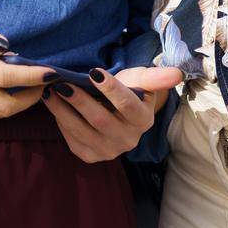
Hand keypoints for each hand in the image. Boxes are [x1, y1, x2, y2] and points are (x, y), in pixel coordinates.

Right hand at [0, 3, 54, 118]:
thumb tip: (5, 46)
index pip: (7, 77)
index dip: (34, 77)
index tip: (53, 72)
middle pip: (4, 108)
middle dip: (31, 99)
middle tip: (45, 81)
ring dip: (17, 103)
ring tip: (31, 84)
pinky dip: (1, 100)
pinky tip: (5, 83)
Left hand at [41, 65, 185, 162]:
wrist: (119, 110)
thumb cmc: (130, 89)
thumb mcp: (142, 80)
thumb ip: (156, 77)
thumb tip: (177, 73)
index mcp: (143, 120)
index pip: (127, 104)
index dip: (111, 89)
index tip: (93, 71)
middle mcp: (128, 140)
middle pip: (100, 120)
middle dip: (79, 100)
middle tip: (62, 83)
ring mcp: (109, 151)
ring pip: (82, 131)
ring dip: (62, 111)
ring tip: (51, 92)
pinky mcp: (91, 156)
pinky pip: (73, 141)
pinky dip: (61, 123)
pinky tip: (54, 106)